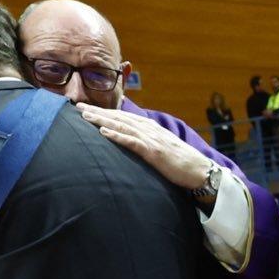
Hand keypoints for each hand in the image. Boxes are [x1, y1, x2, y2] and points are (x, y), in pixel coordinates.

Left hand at [76, 105, 218, 193]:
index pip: (124, 117)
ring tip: (85, 116)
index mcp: (151, 129)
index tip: (88, 109)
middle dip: (98, 111)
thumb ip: (148, 143)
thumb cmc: (182, 163)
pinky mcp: (154, 152)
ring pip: (122, 126)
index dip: (105, 112)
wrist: (200, 172)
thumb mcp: (163, 149)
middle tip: (78, 106)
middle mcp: (150, 130)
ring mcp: (152, 140)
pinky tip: (103, 132)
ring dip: (102, 120)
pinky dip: (117, 135)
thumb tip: (134, 143)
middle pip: (119, 118)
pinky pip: (132, 142)